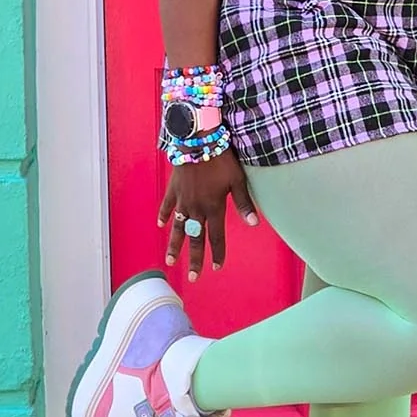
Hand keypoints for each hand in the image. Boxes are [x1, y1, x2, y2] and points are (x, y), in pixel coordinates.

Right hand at [158, 150, 258, 280]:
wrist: (198, 139)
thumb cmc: (221, 158)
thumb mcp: (237, 180)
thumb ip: (244, 203)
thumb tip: (254, 224)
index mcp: (213, 207)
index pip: (216, 237)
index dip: (217, 253)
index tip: (216, 268)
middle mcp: (196, 208)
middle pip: (195, 238)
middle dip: (194, 259)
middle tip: (192, 278)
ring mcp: (182, 199)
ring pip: (177, 227)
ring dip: (175, 245)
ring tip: (171, 261)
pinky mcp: (173, 188)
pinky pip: (167, 205)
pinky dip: (164, 215)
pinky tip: (161, 225)